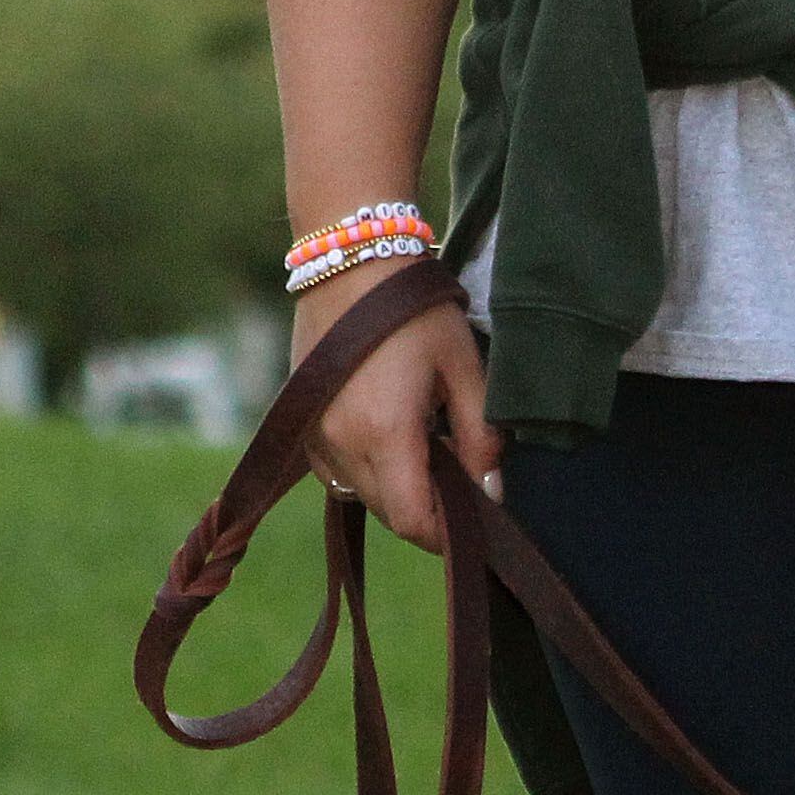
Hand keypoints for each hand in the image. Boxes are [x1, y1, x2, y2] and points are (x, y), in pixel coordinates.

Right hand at [292, 270, 496, 552]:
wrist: (350, 259)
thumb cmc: (414, 310)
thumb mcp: (465, 368)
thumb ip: (481, 437)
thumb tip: (491, 492)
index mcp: (384, 431)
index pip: (413, 521)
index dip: (446, 534)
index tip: (474, 521)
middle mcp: (341, 441)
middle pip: (389, 514)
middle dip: (427, 512)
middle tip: (460, 480)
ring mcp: (315, 434)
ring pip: (362, 496)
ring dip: (397, 492)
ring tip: (428, 451)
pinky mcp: (303, 423)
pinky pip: (338, 473)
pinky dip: (368, 473)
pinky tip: (393, 439)